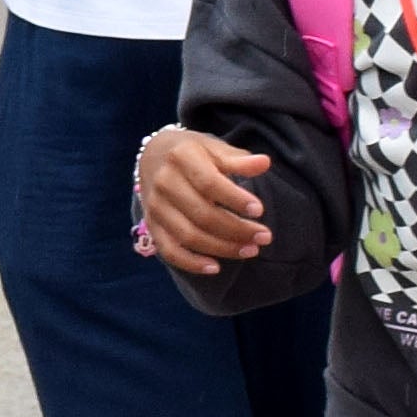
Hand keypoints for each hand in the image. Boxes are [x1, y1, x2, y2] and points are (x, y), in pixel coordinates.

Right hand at [131, 126, 273, 277]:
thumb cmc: (192, 152)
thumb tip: (264, 163)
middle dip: (236, 229)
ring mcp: (156, 206)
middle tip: (264, 237)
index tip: (259, 210)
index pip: (208, 183)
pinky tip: (215, 268)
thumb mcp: (213, 148)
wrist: (153, 155)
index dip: (235, 199)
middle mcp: (164, 182)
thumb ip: (238, 159)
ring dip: (222, 248)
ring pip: (189, 235)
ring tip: (250, 250)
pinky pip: (169, 251)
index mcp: (181, 157)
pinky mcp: (152, 225)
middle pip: (201, 214)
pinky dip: (191, 263)